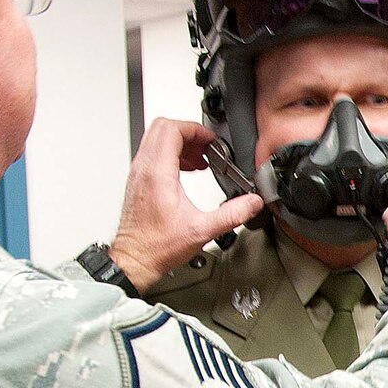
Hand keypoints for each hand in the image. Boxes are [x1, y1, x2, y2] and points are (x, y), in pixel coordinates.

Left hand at [109, 119, 264, 292]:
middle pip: (161, 127)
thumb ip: (232, 214)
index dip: (195, 129)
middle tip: (206, 146)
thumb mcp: (202, 230)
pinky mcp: (138, 181)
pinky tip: (187, 171)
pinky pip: (152, 154)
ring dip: (179, 142)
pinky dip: (171, 154)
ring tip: (199, 159)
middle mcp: (143, 169)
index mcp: (158, 173)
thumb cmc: (157, 246)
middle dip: (188, 132)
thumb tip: (252, 202)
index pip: (172, 129)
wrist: (135, 260)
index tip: (210, 141)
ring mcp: (138, 174)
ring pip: (155, 139)